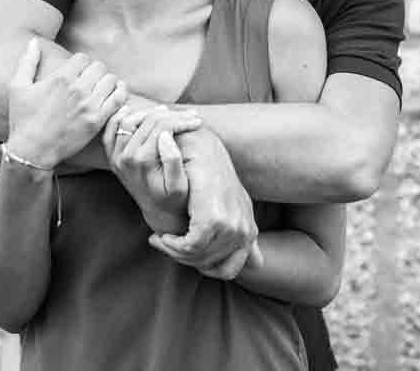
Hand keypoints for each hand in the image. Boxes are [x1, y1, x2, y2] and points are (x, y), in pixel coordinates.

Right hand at [4, 38, 126, 169]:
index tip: (78, 72)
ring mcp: (89, 105)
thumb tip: (34, 42)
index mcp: (60, 78)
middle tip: (90, 81)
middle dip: (95, 72)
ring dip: (107, 82)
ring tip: (101, 88)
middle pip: (99, 67)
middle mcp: (77, 89)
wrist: (32, 151)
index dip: (81, 63)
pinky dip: (120, 93)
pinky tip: (114, 95)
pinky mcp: (97, 120)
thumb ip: (27, 62)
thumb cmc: (23, 119)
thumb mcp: (17, 88)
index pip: (83, 58)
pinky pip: (119, 99)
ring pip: (111, 80)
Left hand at [102, 103, 203, 234]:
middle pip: (146, 121)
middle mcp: (125, 156)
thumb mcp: (180, 186)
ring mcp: (116, 156)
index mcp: (142, 160)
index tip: (197, 120)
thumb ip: (173, 161)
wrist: (159, 213)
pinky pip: (111, 130)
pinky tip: (134, 111)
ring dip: (148, 112)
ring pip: (128, 120)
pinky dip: (120, 117)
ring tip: (168, 113)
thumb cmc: (174, 199)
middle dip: (171, 115)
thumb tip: (166, 135)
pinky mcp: (113, 157)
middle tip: (189, 114)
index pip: (161, 127)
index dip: (181, 120)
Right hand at [147, 128, 260, 279]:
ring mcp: (231, 225)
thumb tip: (259, 265)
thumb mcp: (231, 209)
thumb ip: (245, 240)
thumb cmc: (211, 177)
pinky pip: (190, 246)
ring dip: (174, 251)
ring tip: (160, 239)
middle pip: (211, 267)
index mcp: (248, 230)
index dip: (204, 268)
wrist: (200, 149)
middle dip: (184, 259)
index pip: (230, 270)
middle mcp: (244, 230)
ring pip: (198, 258)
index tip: (183, 254)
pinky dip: (172, 245)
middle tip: (164, 244)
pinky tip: (160, 236)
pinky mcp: (212, 218)